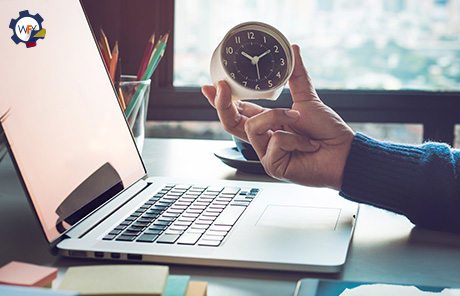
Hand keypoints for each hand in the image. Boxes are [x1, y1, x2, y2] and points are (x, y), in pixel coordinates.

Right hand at [202, 45, 354, 189]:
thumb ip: (296, 76)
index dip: (221, 100)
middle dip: (222, 104)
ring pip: (253, 127)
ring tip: (299, 120)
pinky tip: (307, 145)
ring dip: (278, 117)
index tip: (210, 85)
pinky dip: (295, 138)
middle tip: (221, 87)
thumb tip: (293, 50)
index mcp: (267, 124)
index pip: (237, 111)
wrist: (343, 153)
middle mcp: (263, 139)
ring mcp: (265, 154)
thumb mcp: (307, 99)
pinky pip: (274, 142)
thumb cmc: (326, 132)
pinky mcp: (272, 166)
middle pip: (230, 123)